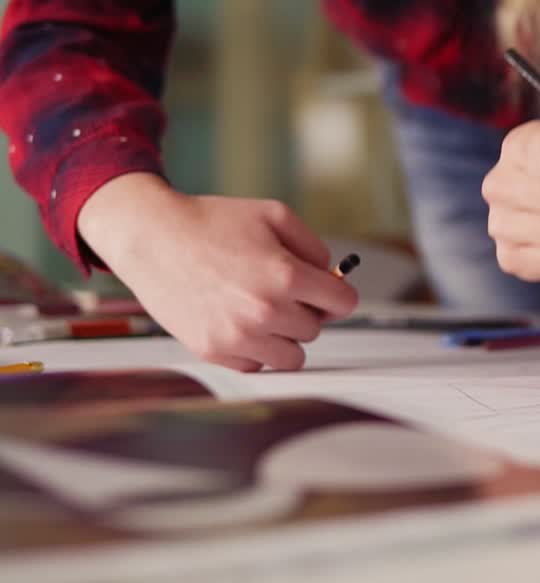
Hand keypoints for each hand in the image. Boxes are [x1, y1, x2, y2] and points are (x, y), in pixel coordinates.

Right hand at [78, 174, 358, 371]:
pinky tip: (238, 321)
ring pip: (292, 357)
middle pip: (316, 328)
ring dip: (284, 336)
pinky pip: (257, 366)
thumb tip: (333, 278)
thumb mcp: (275, 216)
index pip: (343, 303)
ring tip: (262, 311)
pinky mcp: (214, 351)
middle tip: (277, 291)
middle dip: (304, 310)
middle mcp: (265, 311)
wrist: (153, 237)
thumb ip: (314, 248)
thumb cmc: (212, 223)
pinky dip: (254, 349)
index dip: (337, 294)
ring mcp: (239, 336)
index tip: (325, 291)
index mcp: (287, 276)